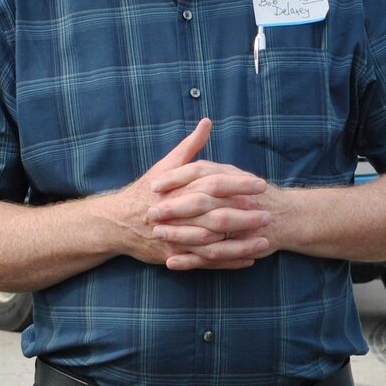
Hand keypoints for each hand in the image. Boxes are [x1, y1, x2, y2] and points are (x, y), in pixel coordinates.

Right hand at [103, 120, 269, 271]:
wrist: (116, 222)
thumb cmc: (146, 191)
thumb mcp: (165, 166)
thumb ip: (190, 146)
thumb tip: (207, 122)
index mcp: (178, 188)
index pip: (213, 184)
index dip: (238, 184)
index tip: (260, 184)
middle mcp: (176, 213)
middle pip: (215, 215)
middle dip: (245, 217)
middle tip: (269, 215)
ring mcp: (175, 237)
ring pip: (213, 243)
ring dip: (240, 244)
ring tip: (265, 241)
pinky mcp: (174, 256)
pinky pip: (205, 262)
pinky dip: (228, 263)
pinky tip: (248, 260)